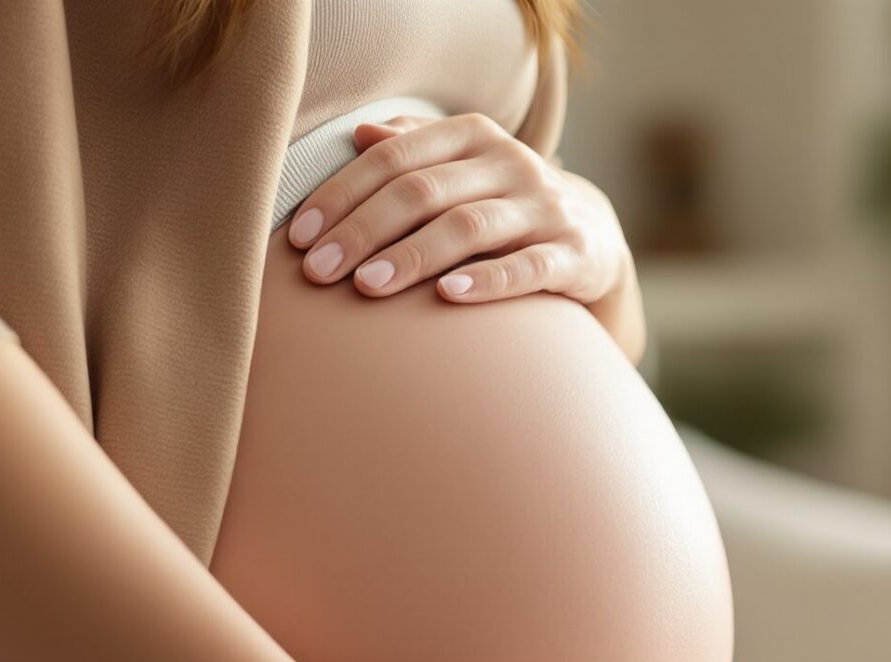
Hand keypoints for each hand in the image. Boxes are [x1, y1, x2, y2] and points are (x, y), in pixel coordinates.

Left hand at [285, 112, 633, 306]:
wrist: (590, 238)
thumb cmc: (501, 205)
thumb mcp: (460, 170)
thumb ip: (413, 150)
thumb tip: (359, 135)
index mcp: (472, 136)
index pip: (394, 158)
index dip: (342, 195)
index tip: (300, 237)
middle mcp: (511, 163)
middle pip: (423, 191)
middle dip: (363, 231)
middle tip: (319, 270)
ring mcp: (545, 208)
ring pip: (468, 227)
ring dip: (411, 257)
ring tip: (365, 286)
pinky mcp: (573, 254)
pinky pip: (527, 268)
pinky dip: (487, 282)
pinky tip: (447, 297)